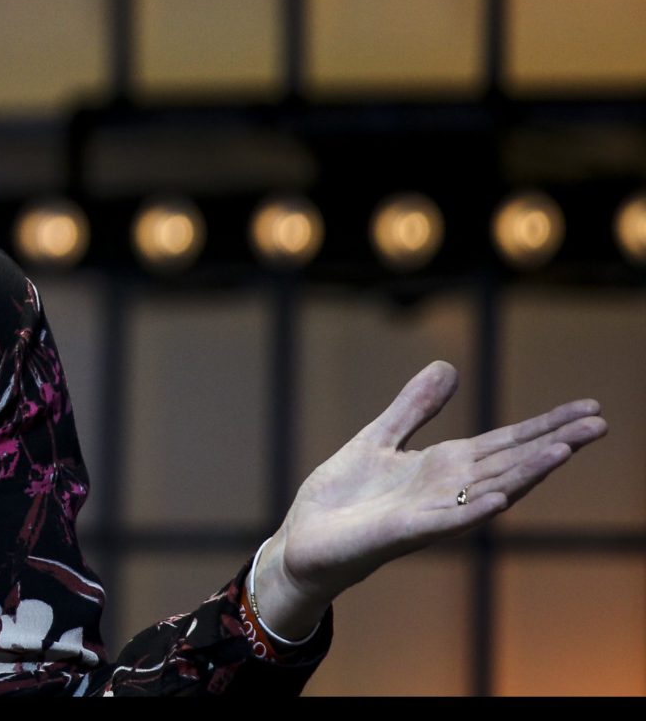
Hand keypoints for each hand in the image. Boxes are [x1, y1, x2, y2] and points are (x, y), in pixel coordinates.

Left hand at [255, 360, 606, 639]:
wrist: (304, 540)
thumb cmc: (345, 497)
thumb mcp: (380, 438)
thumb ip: (413, 408)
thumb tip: (448, 366)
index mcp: (444, 467)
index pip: (506, 442)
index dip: (546, 425)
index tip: (589, 408)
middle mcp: (448, 491)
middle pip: (510, 463)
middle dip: (554, 443)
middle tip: (601, 423)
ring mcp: (430, 513)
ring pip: (488, 490)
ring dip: (525, 473)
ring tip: (564, 451)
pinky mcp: (402, 533)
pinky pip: (444, 522)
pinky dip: (472, 511)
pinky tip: (499, 500)